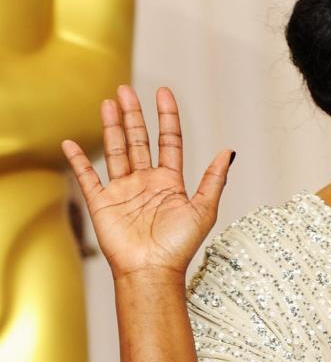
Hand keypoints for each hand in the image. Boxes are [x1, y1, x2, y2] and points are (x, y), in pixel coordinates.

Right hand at [62, 86, 232, 281]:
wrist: (152, 271)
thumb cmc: (180, 246)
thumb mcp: (204, 209)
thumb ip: (214, 179)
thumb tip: (228, 152)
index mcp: (170, 181)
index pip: (168, 140)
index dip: (167, 117)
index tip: (163, 93)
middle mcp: (146, 182)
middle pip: (139, 140)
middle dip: (133, 115)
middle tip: (126, 90)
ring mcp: (123, 191)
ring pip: (116, 151)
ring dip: (111, 128)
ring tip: (108, 103)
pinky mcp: (102, 203)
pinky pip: (88, 177)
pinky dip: (78, 161)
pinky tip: (71, 144)